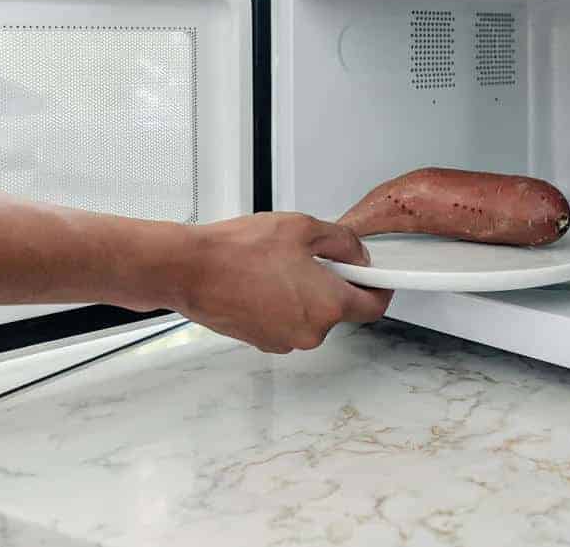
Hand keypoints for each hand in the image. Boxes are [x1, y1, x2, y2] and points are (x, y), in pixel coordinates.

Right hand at [169, 213, 392, 352]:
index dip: (379, 289)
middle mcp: (310, 331)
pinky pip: (286, 322)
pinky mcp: (262, 341)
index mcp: (328, 305)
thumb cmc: (239, 250)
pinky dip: (283, 304)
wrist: (190, 270)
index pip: (374, 307)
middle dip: (333, 284)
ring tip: (278, 266)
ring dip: (305, 294)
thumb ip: (343, 242)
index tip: (375, 277)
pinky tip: (263, 280)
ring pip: (310, 315)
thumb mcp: (303, 228)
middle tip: (311, 257)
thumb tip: (358, 255)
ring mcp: (285, 340)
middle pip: (339, 310)